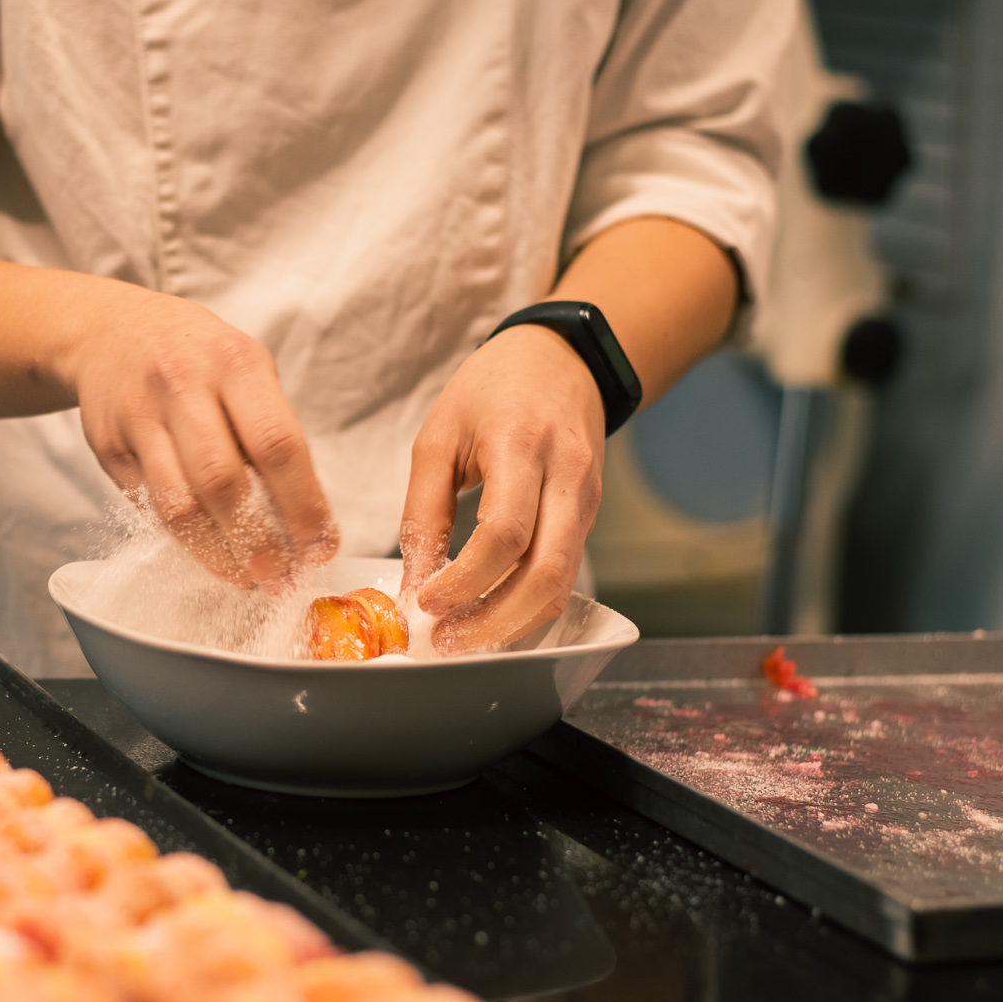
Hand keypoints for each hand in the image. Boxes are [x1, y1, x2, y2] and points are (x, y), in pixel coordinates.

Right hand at [60, 286, 337, 586]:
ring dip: (217, 555)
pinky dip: (182, 539)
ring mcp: (138, 416)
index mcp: (235, 364)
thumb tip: (304, 518)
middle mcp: (182, 385)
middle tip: (280, 580)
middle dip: (258, 543)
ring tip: (245, 578)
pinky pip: (147, 507)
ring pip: (178, 506)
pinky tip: (207, 553)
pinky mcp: (107, 446)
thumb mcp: (246, 369)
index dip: (303, 506)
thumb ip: (271, 432)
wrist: (111, 331)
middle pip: (222, 482)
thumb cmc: (197, 357)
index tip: (321, 548)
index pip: (277, 445)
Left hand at [399, 325, 605, 652]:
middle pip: (546, 574)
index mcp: (522, 446)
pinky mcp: (589, 516)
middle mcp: (566, 477)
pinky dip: (528, 604)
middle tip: (448, 641)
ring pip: (562, 583)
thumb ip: (423, 510)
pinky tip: (491, 613)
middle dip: (495, 621)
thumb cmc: (492, 390)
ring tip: (464, 637)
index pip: (505, 534)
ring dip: (514, 622)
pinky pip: (565, 573)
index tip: (427, 601)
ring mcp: (586, 500)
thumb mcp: (439, 437)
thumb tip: (413, 580)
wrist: (561, 360)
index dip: (466, 580)